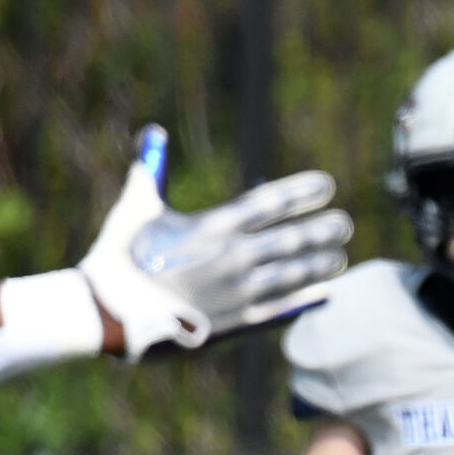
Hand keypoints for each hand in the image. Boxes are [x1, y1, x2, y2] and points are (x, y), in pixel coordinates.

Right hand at [78, 125, 351, 360]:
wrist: (108, 313)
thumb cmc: (119, 256)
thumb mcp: (136, 208)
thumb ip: (152, 171)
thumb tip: (154, 133)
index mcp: (211, 226)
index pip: (270, 203)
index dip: (303, 191)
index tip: (328, 184)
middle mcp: (231, 258)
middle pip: (292, 240)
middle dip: (323, 230)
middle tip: (345, 224)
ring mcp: (237, 292)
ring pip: (293, 275)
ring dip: (321, 265)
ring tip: (341, 256)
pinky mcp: (235, 321)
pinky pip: (280, 309)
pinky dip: (304, 300)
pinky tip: (325, 293)